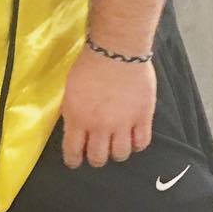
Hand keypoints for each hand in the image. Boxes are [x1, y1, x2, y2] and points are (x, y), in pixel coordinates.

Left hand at [60, 49, 155, 167]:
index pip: (73, 151)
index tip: (75, 162)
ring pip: (120, 154)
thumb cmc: (89, 65)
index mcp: (78, 118)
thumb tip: (72, 127)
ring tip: (116, 145)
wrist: (117, 50)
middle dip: (96, 159)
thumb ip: (71, 112)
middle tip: (97, 153)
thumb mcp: (70, 90)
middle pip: (98, 158)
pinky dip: (136, 144)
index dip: (73, 160)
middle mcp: (100, 126)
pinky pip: (141, 143)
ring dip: (116, 153)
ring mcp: (123, 123)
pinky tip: (133, 138)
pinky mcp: (143, 117)